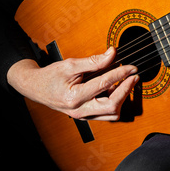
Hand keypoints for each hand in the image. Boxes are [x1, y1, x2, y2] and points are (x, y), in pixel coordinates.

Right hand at [7, 47, 139, 120]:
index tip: (131, 67)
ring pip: (111, 114)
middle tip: (134, 77)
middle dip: (126, 91)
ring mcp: (83, 116)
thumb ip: (94, 61)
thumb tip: (112, 53)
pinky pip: (105, 114)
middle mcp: (79, 111)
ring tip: (126, 82)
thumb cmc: (50, 76)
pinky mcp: (86, 116)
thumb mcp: (71, 64)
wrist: (35, 88)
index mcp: (74, 97)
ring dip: (122, 98)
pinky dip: (114, 102)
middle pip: (112, 107)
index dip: (121, 73)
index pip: (104, 84)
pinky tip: (115, 89)